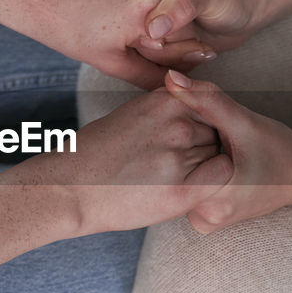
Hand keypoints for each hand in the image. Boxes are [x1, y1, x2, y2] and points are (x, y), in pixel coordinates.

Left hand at [0, 0, 218, 89]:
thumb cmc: (66, 28)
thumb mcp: (109, 62)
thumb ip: (150, 75)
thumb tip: (179, 80)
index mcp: (146, 14)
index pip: (187, 37)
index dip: (172, 47)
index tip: (148, 45)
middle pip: (179, 11)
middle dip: (163, 23)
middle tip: (125, 23)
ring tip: (120, 3)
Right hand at [24, 88, 232, 233]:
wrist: (69, 190)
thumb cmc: (94, 154)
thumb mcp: (130, 114)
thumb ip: (164, 110)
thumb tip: (191, 109)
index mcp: (164, 101)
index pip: (209, 104)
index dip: (203, 122)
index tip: (193, 136)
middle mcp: (176, 125)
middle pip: (215, 130)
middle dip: (204, 144)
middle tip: (179, 161)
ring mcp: (180, 157)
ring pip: (218, 153)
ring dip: (205, 165)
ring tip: (176, 176)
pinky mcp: (181, 191)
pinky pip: (222, 176)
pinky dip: (215, 181)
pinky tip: (194, 186)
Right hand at [136, 0, 268, 56]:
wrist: (247, 10)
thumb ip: (181, 6)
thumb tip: (152, 28)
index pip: (130, 11)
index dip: (149, 28)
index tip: (174, 31)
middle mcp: (144, 3)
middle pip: (135, 36)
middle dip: (168, 46)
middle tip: (196, 37)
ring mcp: (153, 24)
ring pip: (145, 54)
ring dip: (176, 56)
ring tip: (200, 44)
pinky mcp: (162, 43)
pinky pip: (157, 63)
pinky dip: (178, 64)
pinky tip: (196, 53)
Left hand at [161, 70, 291, 232]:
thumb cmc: (276, 147)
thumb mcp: (243, 121)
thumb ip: (206, 99)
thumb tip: (170, 77)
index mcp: (212, 199)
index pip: (173, 160)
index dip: (183, 137)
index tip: (207, 132)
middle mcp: (205, 220)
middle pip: (174, 174)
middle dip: (186, 151)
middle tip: (215, 142)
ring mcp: (205, 223)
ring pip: (179, 183)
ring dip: (190, 164)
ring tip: (217, 154)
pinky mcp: (207, 222)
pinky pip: (189, 192)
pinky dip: (195, 177)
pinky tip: (213, 165)